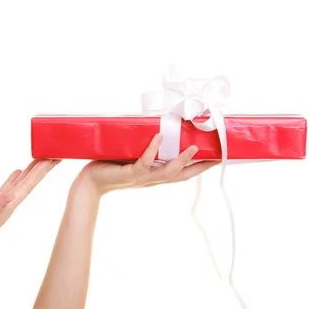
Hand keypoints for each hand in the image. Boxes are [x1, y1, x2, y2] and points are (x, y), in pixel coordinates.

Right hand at [0, 159, 60, 255]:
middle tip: (56, 152)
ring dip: (32, 171)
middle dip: (42, 167)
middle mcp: (10, 204)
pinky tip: (18, 172)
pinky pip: (8, 187)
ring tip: (41, 158)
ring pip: (21, 183)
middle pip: (30, 181)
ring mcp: (2, 204)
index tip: (55, 158)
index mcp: (10, 205)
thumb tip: (11, 195)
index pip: (30, 184)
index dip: (42, 171)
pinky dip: (15, 178)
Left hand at [77, 133, 218, 196]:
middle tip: (218, 157)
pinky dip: (152, 149)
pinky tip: (160, 137)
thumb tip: (160, 126)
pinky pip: (144, 162)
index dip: (202, 168)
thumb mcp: (135, 157)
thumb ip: (148, 147)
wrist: (91, 182)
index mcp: (156, 176)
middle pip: (183, 176)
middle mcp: (153, 180)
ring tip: (194, 147)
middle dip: (201, 167)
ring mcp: (142, 178)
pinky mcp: (129, 174)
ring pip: (167, 172)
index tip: (219, 159)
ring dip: (182, 160)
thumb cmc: (112, 167)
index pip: (184, 174)